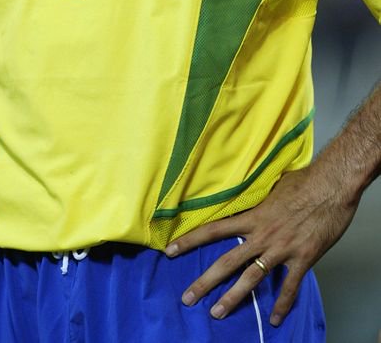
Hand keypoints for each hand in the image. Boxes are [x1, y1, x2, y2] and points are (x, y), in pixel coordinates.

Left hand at [165, 165, 358, 325]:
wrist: (331, 187)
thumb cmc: (302, 181)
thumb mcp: (272, 186)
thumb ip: (257, 198)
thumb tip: (246, 197)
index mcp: (252, 217)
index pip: (214, 230)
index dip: (190, 240)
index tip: (170, 251)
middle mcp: (262, 235)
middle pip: (227, 262)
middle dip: (205, 281)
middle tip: (187, 298)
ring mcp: (281, 249)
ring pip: (251, 278)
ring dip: (233, 298)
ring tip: (216, 313)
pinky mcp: (302, 259)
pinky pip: (289, 287)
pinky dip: (282, 304)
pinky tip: (274, 320)